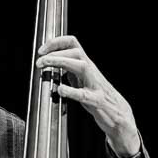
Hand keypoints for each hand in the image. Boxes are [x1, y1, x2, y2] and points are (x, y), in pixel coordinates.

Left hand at [36, 35, 140, 157]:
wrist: (118, 114)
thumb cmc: (98, 96)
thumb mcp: (81, 79)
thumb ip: (70, 71)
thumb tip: (52, 63)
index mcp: (86, 65)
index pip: (73, 44)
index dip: (56, 42)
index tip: (41, 50)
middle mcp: (91, 71)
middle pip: (76, 51)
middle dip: (55, 52)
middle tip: (39, 61)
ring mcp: (95, 85)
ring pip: (81, 66)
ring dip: (61, 62)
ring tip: (45, 65)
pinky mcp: (96, 101)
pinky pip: (84, 94)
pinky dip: (71, 91)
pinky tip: (60, 90)